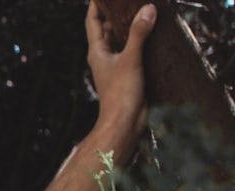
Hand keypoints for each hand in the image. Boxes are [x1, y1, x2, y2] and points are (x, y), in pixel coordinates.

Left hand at [86, 2, 156, 144]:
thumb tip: (148, 9)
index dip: (96, 5)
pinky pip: (132, 51)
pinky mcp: (127, 73)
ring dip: (128, 26)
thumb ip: (138, 33)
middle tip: (128, 0)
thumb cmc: (121, 94)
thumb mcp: (130, 59)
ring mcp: (115, 65)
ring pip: (120, 39)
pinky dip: (139, 40)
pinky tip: (151, 33)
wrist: (124, 123)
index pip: (93, 21)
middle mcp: (104, 57)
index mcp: (97, 52)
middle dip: (115, 12)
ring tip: (141, 9)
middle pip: (106, 28)